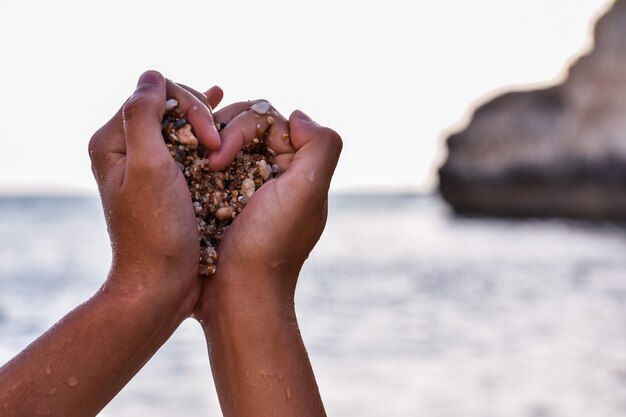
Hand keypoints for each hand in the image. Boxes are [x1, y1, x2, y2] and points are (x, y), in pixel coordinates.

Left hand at [88, 70, 221, 318]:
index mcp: (114, 142)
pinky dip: (208, 137)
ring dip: (209, 125)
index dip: (190, 106)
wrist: (162, 284)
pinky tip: (223, 125)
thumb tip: (153, 76)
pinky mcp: (171, 184)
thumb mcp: (148, 167)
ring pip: (183, 127)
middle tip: (219, 145)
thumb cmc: (157, 231)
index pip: (155, 95)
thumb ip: (143, 115)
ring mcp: (151, 167)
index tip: (211, 139)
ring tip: (228, 125)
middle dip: (200, 116)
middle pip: (169, 108)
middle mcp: (129, 151)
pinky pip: (190, 148)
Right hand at [190, 100, 341, 416]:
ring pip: (220, 145)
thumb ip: (320, 146)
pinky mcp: (217, 202)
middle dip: (221, 136)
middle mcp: (273, 175)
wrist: (236, 297)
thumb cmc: (269, 245)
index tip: (222, 156)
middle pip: (242, 127)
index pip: (268, 120)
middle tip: (207, 165)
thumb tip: (298, 116)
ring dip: (204, 150)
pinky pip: (204, 169)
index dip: (241, 127)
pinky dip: (194, 167)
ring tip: (195, 172)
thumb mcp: (307, 192)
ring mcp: (243, 188)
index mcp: (296, 169)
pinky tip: (185, 177)